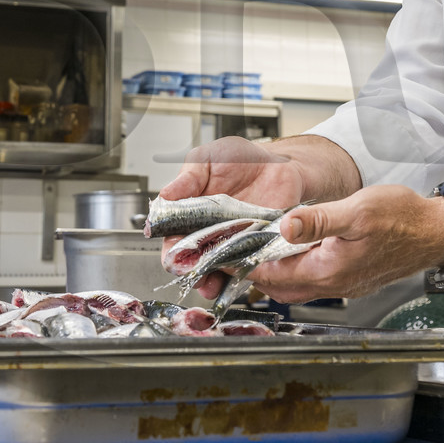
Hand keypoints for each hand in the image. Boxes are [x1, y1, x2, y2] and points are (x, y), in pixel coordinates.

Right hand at [162, 136, 323, 298]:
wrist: (279, 163)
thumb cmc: (240, 159)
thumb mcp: (207, 159)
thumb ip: (187, 178)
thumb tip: (164, 195)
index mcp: (190, 215)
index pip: (174, 241)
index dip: (172, 252)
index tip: (175, 257)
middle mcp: (209, 234)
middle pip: (193, 263)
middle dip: (191, 273)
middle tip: (195, 274)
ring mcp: (233, 244)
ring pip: (218, 272)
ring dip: (213, 282)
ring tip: (214, 283)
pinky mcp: (257, 249)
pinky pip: (248, 268)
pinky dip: (244, 275)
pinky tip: (242, 274)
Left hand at [247, 184, 443, 301]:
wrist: (434, 232)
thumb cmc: (402, 220)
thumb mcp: (357, 211)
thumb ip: (318, 219)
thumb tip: (283, 224)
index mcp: (328, 270)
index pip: (271, 275)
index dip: (243, 264)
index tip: (223, 253)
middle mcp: (333, 284)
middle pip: (278, 286)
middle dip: (252, 273)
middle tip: (231, 254)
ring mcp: (342, 284)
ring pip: (294, 285)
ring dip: (273, 272)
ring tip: (254, 251)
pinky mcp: (350, 277)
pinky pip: (312, 280)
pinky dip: (294, 269)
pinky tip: (291, 250)